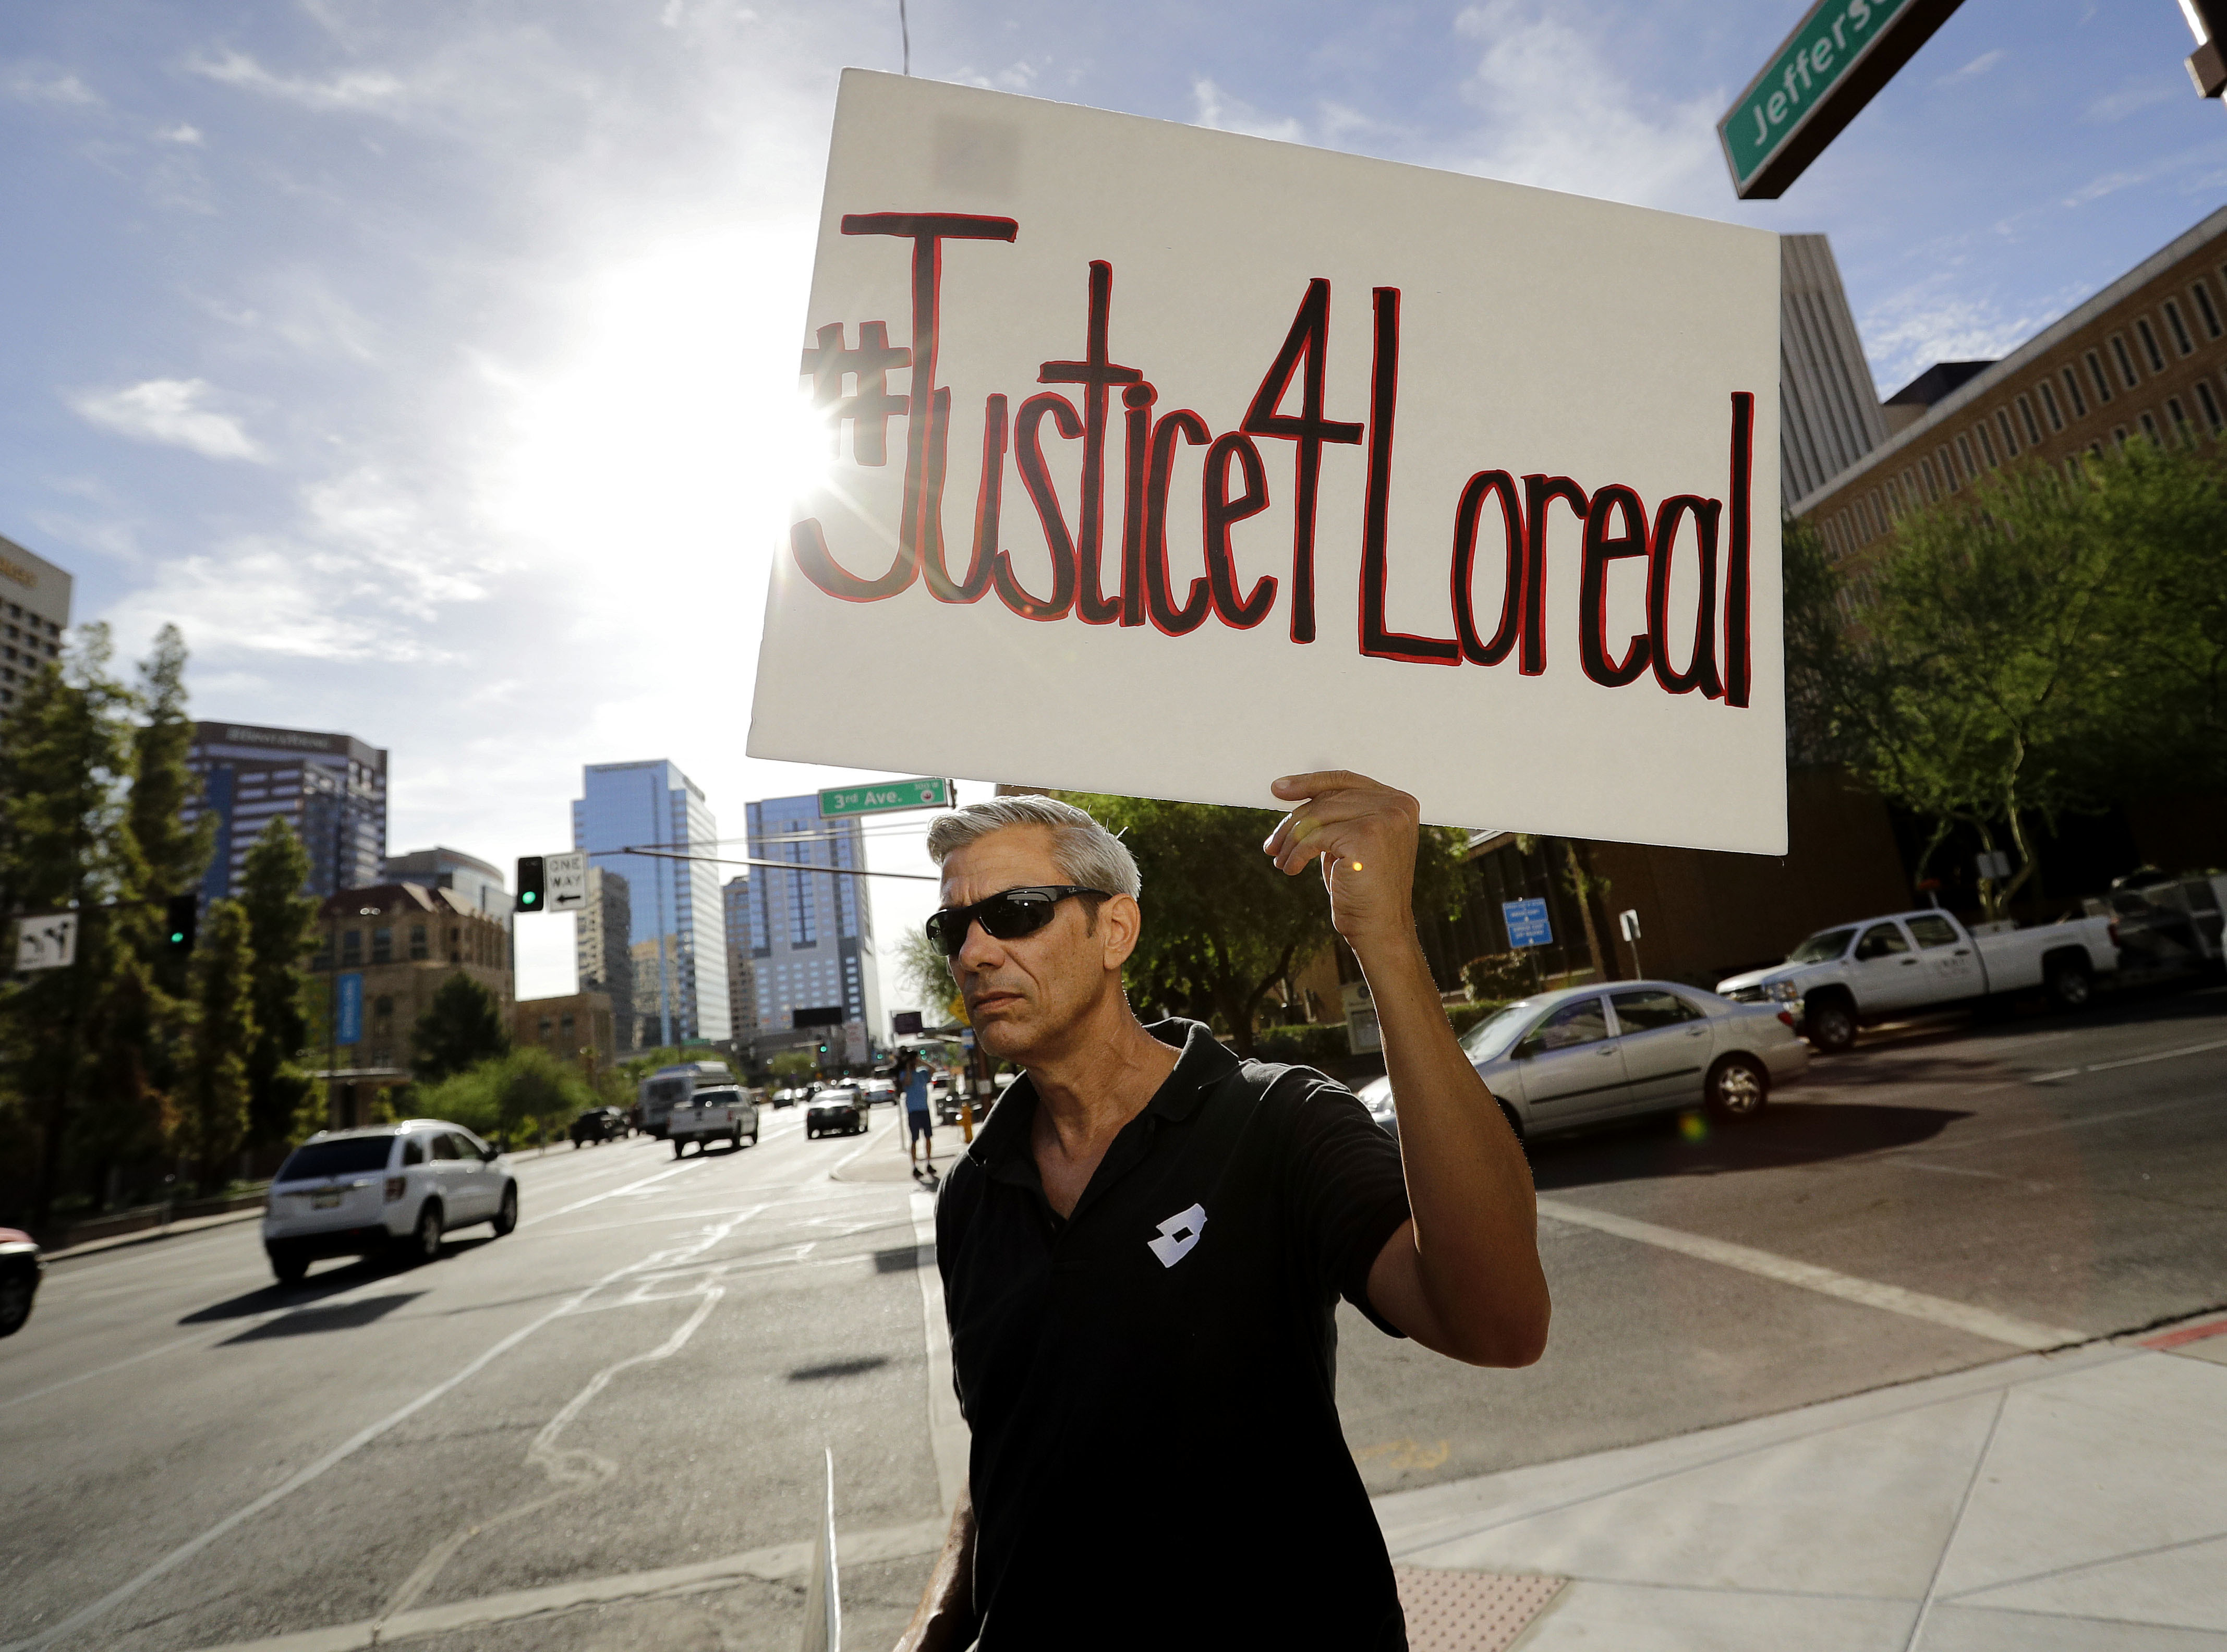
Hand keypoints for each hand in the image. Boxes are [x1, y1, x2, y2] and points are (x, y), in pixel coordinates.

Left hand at [1262, 771, 1420, 950]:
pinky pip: (1316, 837)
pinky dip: (1297, 853)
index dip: (1309, 782)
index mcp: (1399, 802)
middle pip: (1328, 798)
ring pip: (1318, 816)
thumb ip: (1336, 815)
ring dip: (1291, 839)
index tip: (1278, 789)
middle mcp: (1397, 805)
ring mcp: (1385, 818)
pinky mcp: (1366, 835)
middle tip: (1271, 843)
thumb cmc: (1363, 889)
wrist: (1380, 929)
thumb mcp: (1351, 841)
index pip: (1345, 780)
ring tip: (1279, 859)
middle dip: (1293, 820)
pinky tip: (1291, 869)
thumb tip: (1290, 791)